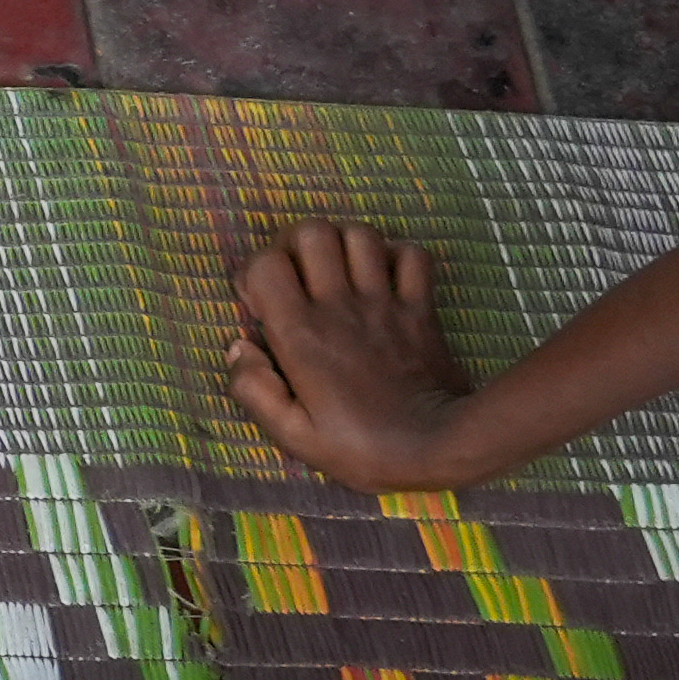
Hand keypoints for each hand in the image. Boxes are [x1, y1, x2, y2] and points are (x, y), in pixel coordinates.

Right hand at [230, 223, 471, 489]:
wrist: (440, 446)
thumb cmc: (361, 447)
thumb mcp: (293, 436)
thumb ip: (254, 390)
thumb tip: (237, 347)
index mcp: (301, 335)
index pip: (266, 264)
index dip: (254, 273)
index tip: (260, 304)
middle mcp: (340, 306)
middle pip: (312, 232)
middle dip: (296, 245)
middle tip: (297, 277)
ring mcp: (385, 302)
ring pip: (360, 234)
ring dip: (343, 245)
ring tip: (338, 274)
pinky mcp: (421, 306)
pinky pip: (412, 254)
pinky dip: (397, 257)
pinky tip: (384, 279)